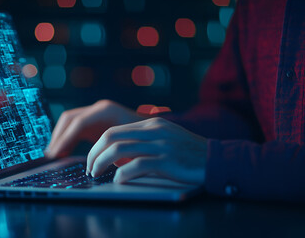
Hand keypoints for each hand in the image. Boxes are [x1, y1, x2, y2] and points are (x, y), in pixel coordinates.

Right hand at [46, 100, 145, 157]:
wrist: (156, 131)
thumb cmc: (145, 140)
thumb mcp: (131, 145)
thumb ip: (113, 152)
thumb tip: (95, 166)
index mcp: (106, 111)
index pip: (79, 123)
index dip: (65, 139)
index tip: (56, 154)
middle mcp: (99, 109)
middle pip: (69, 119)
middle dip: (58, 137)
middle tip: (51, 155)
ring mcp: (96, 113)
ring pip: (69, 122)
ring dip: (60, 137)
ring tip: (53, 155)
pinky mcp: (95, 121)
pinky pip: (75, 128)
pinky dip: (67, 139)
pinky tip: (63, 152)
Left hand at [87, 117, 207, 184]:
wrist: (215, 158)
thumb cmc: (188, 152)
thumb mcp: (164, 137)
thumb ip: (143, 139)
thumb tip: (117, 151)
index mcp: (150, 124)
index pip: (113, 130)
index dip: (97, 146)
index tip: (91, 158)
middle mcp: (153, 131)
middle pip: (111, 137)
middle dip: (93, 153)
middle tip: (89, 168)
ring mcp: (160, 145)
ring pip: (119, 150)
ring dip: (101, 163)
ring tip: (96, 174)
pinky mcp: (166, 161)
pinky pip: (136, 166)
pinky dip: (122, 174)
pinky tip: (118, 181)